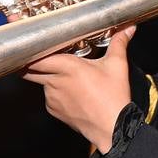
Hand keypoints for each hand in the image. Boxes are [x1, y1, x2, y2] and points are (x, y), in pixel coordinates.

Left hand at [23, 25, 134, 152]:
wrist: (112, 128)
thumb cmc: (114, 97)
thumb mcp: (117, 66)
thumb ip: (119, 43)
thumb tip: (129, 28)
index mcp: (67, 67)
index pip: (35, 57)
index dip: (28, 51)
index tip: (28, 45)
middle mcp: (55, 82)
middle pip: (29, 70)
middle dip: (30, 63)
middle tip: (35, 56)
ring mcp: (52, 98)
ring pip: (42, 83)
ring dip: (47, 78)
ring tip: (65, 77)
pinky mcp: (54, 110)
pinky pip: (49, 97)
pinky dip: (55, 93)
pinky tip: (71, 93)